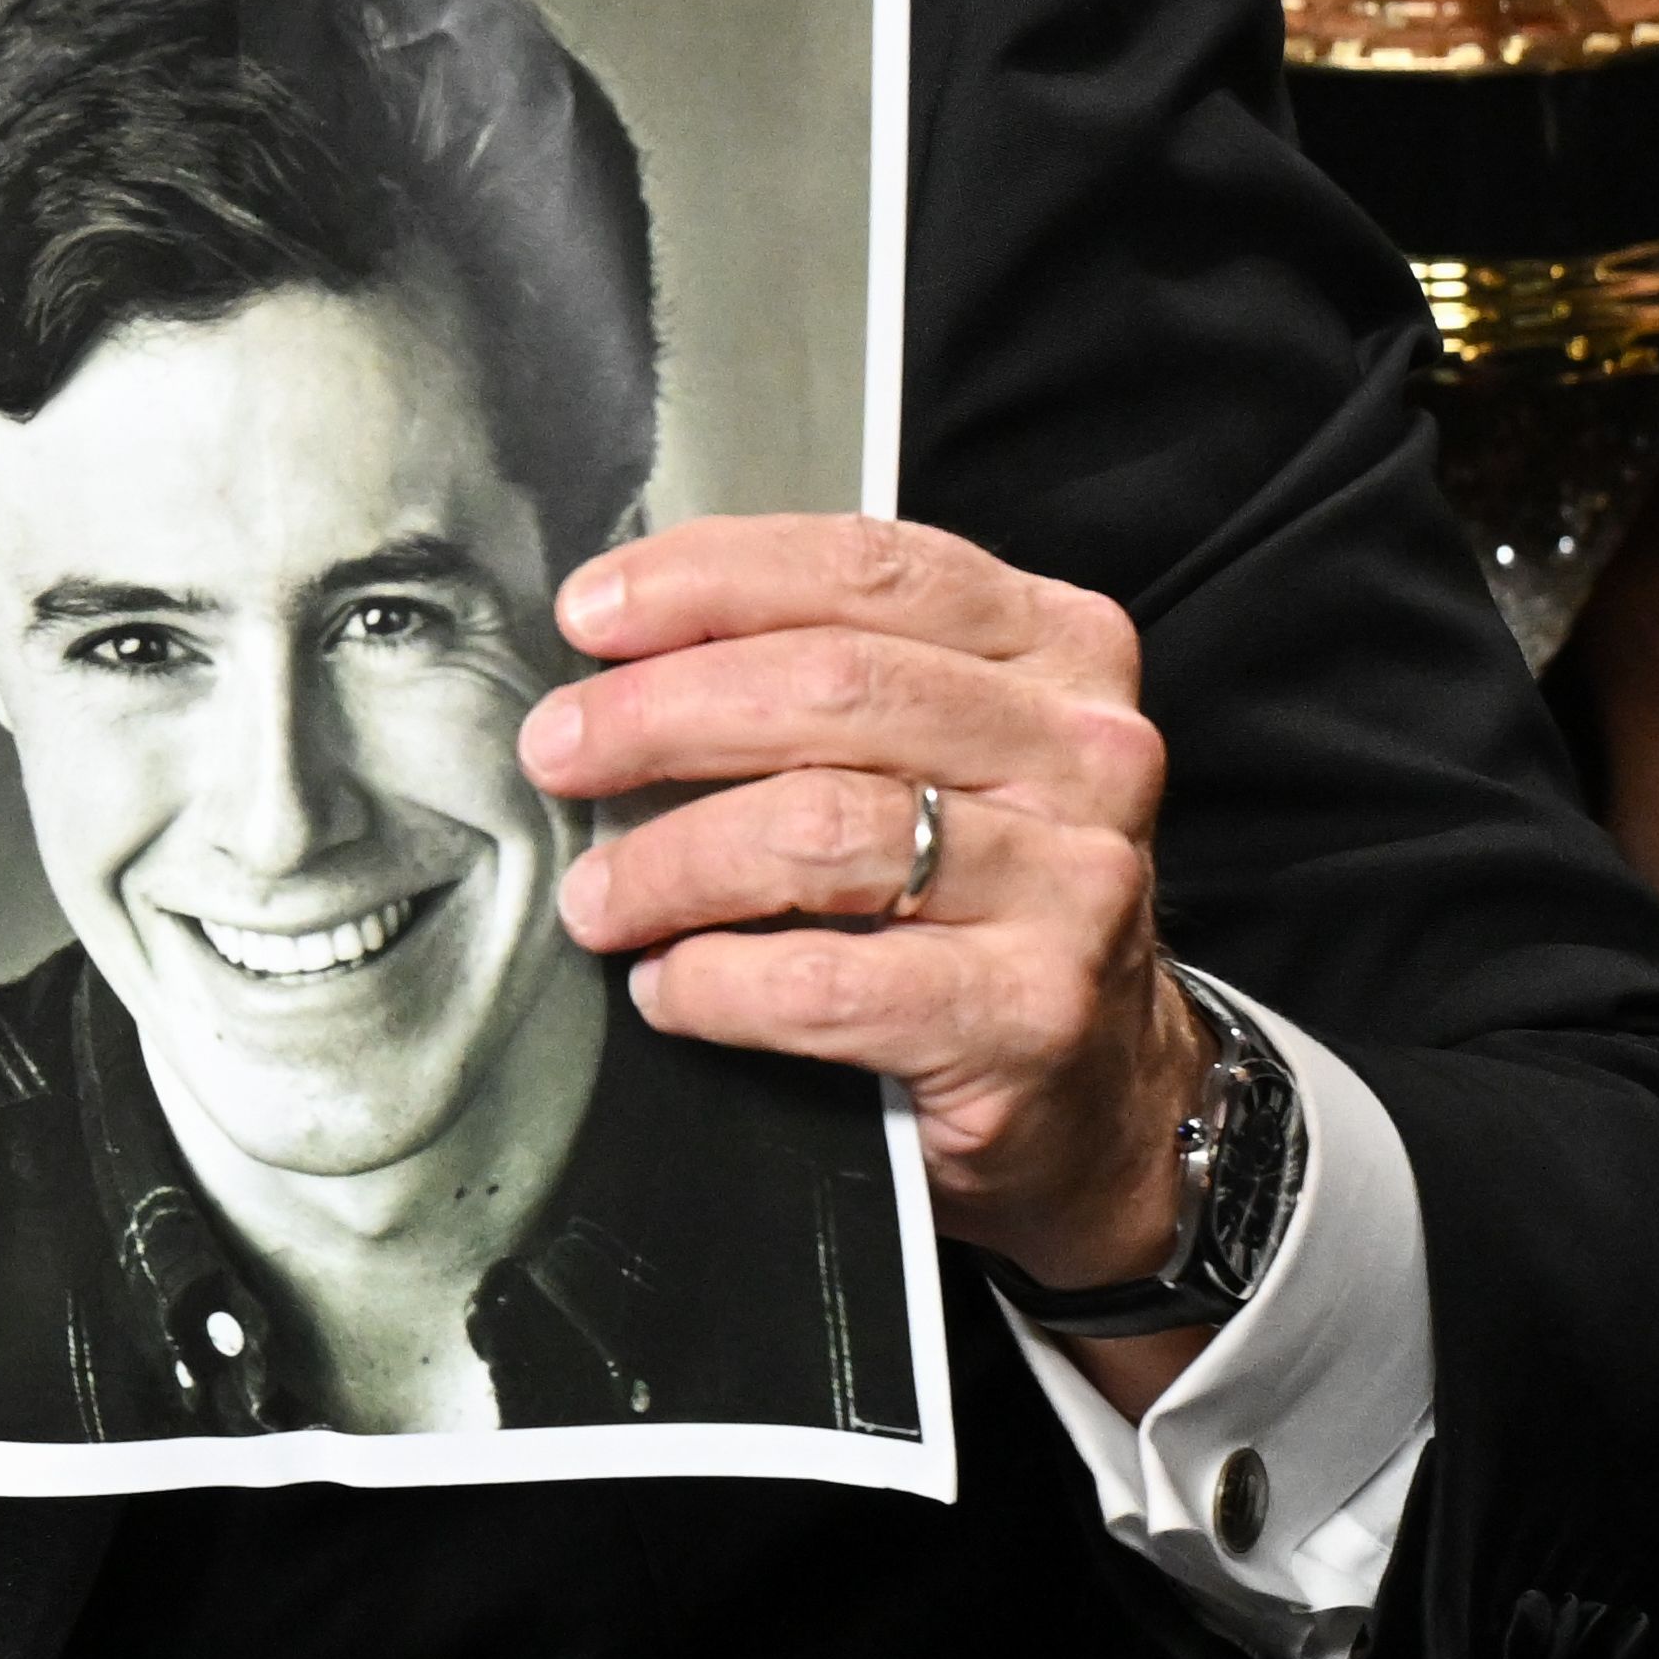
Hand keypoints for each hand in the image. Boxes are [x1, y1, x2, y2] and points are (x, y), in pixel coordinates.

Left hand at [522, 516, 1201, 1353]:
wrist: (1100, 1091)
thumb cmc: (982, 900)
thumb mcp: (945, 751)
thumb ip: (833, 676)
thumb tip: (626, 649)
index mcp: (1059, 648)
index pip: (869, 568)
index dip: (709, 580)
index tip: (590, 614)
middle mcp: (1085, 751)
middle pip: (833, 685)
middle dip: (658, 713)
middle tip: (558, 753)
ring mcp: (1073, 883)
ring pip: (822, 828)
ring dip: (669, 861)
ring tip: (597, 899)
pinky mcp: (1031, 1014)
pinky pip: (824, 983)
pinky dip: (715, 984)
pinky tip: (668, 989)